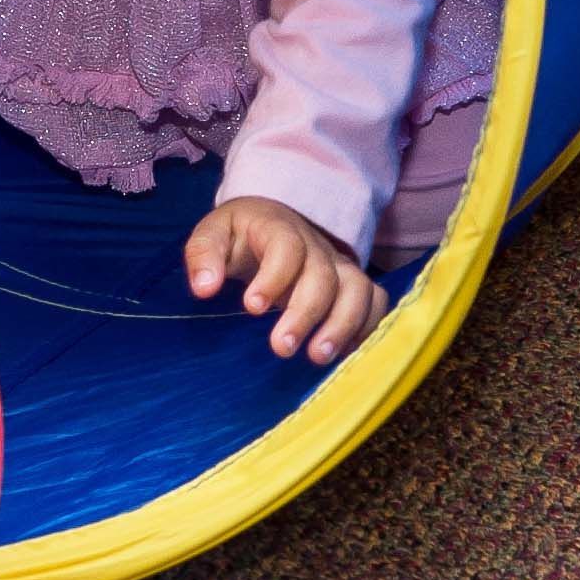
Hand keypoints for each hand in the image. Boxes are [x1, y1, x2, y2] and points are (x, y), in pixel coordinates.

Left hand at [185, 195, 387, 362]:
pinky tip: (344, 354)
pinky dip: (368, 326)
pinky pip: (375, 301)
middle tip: (281, 347)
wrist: (270, 222)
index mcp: (278, 228)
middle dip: (305, 313)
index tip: (252, 308)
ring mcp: (338, 264)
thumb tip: (204, 288)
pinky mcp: (351, 284)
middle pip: (323, 274)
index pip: (287, 246)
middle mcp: (315, 246)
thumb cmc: (238, 237)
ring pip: (357, 288)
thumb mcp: (212, 234)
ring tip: (318, 357)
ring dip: (343, 323)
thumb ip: (203, 256)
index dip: (274, 277)